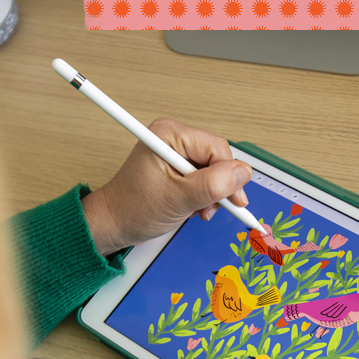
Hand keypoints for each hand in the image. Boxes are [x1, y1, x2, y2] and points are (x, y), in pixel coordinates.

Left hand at [80, 119, 252, 254]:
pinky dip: (205, 196)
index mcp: (170, 134)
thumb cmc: (134, 208)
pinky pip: (205, 178)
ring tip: (199, 210)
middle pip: (218, 158)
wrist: (114, 224)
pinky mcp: (177, 168)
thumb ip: (212, 185)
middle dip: (219, 187)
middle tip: (211, 209)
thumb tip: (244, 173)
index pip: (217, 148)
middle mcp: (174, 138)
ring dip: (213, 194)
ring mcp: (176, 153)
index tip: (234, 201)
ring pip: (214, 170)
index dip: (229, 175)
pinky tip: (194, 207)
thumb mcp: (178, 199)